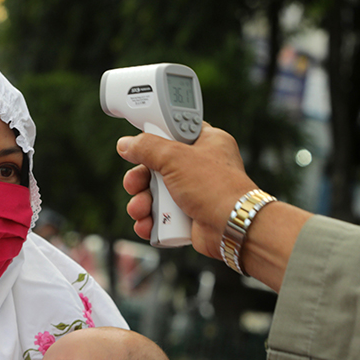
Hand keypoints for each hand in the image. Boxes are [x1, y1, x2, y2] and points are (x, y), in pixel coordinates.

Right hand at [117, 123, 257, 259]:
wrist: (233, 227)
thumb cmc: (216, 188)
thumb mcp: (176, 158)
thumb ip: (147, 147)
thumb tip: (127, 144)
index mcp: (205, 142)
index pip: (173, 131)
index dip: (154, 136)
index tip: (138, 143)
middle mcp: (200, 166)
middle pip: (157, 166)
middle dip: (140, 179)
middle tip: (133, 184)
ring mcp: (194, 192)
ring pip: (156, 193)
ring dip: (142, 203)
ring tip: (140, 209)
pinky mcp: (189, 215)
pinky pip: (162, 215)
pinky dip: (151, 220)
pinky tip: (146, 224)